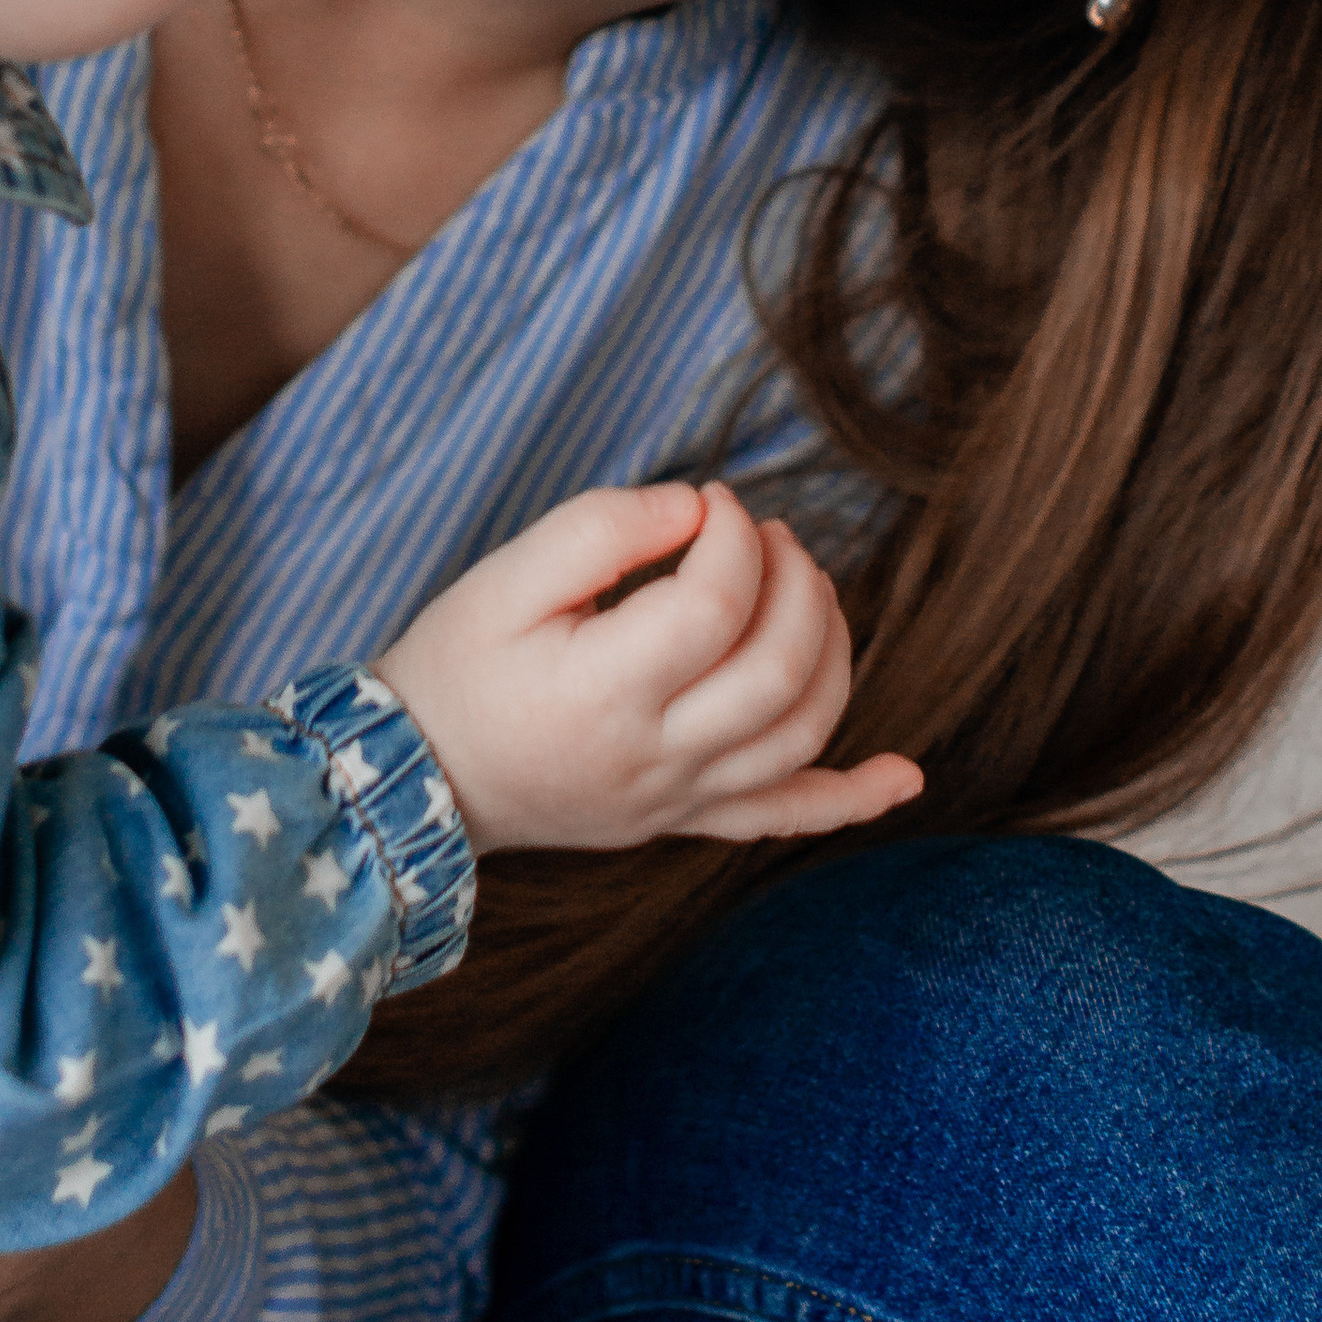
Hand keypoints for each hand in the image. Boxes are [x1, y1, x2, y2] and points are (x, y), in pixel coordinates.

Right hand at [374, 479, 922, 854]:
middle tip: (765, 534)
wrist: (417, 777)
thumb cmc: (458, 664)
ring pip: (801, 735)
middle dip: (795, 583)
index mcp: (604, 691)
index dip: (732, 536)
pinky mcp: (684, 818)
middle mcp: (655, 757)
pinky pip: (786, 819)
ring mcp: (678, 798)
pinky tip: (905, 776)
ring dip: (831, 650)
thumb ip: (603, 528)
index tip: (710, 502)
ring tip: (803, 588)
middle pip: (779, 672)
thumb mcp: (505, 577)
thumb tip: (697, 507)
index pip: (714, 606)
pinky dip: (854, 800)